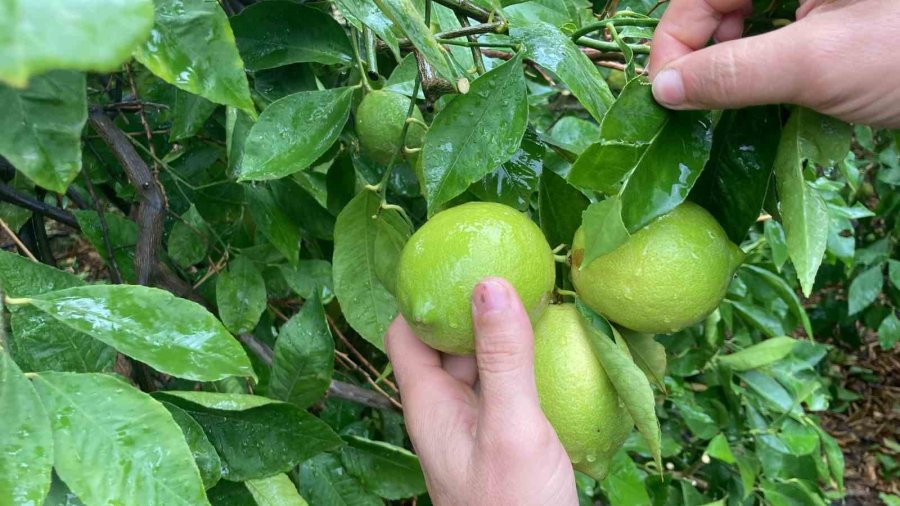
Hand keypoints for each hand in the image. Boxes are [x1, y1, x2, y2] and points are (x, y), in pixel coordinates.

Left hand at [385, 278, 576, 505]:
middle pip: (445, 344)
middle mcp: (445, 413)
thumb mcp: (512, 427)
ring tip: (538, 302)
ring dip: (501, 337)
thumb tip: (491, 282)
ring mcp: (473, 428)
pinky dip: (522, 365)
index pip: (407, 334)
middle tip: (512, 271)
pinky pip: (505, 390)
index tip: (463, 263)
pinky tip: (555, 353)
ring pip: (479, 367)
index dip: (425, 297)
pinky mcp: (501, 441)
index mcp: (430, 405)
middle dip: (473, 309)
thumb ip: (503, 359)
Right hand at [649, 0, 899, 126]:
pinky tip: (770, 93)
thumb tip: (663, 90)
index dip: (676, 42)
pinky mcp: (834, 16)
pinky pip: (777, 33)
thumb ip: (732, 73)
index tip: (668, 96)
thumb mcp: (817, 64)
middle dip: (703, 54)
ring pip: (746, 20)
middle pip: (719, 4)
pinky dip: (763, 67)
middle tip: (703, 106)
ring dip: (732, 65)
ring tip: (737, 104)